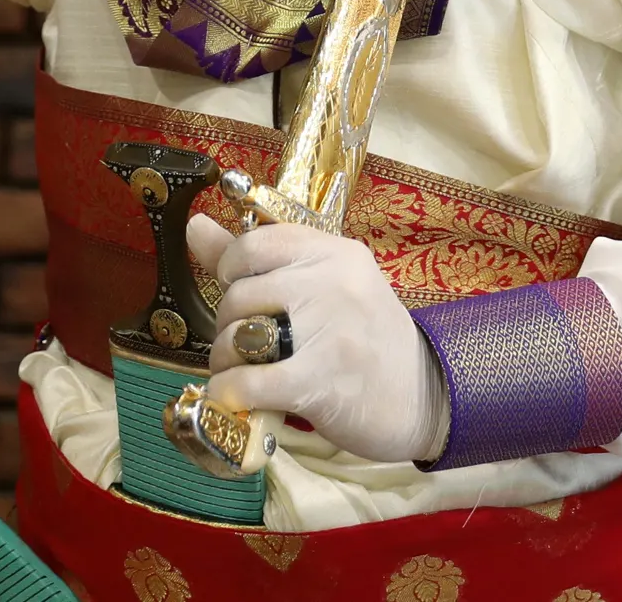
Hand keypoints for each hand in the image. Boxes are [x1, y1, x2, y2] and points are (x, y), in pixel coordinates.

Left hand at [190, 213, 448, 464]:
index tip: (238, 290)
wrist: (427, 396)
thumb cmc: (369, 337)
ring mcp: (327, 332)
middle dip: (227, 324)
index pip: (255, 243)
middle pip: (240, 294)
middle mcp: (331, 282)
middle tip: (243, 343)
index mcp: (334, 252)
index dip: (231, 269)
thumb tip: (193, 225)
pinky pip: (248, 381)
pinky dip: (230, 392)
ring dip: (225, 360)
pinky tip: (235, 396)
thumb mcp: (328, 283)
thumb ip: (260, 257)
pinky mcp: (320, 381)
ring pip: (238, 335)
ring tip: (241, 370)